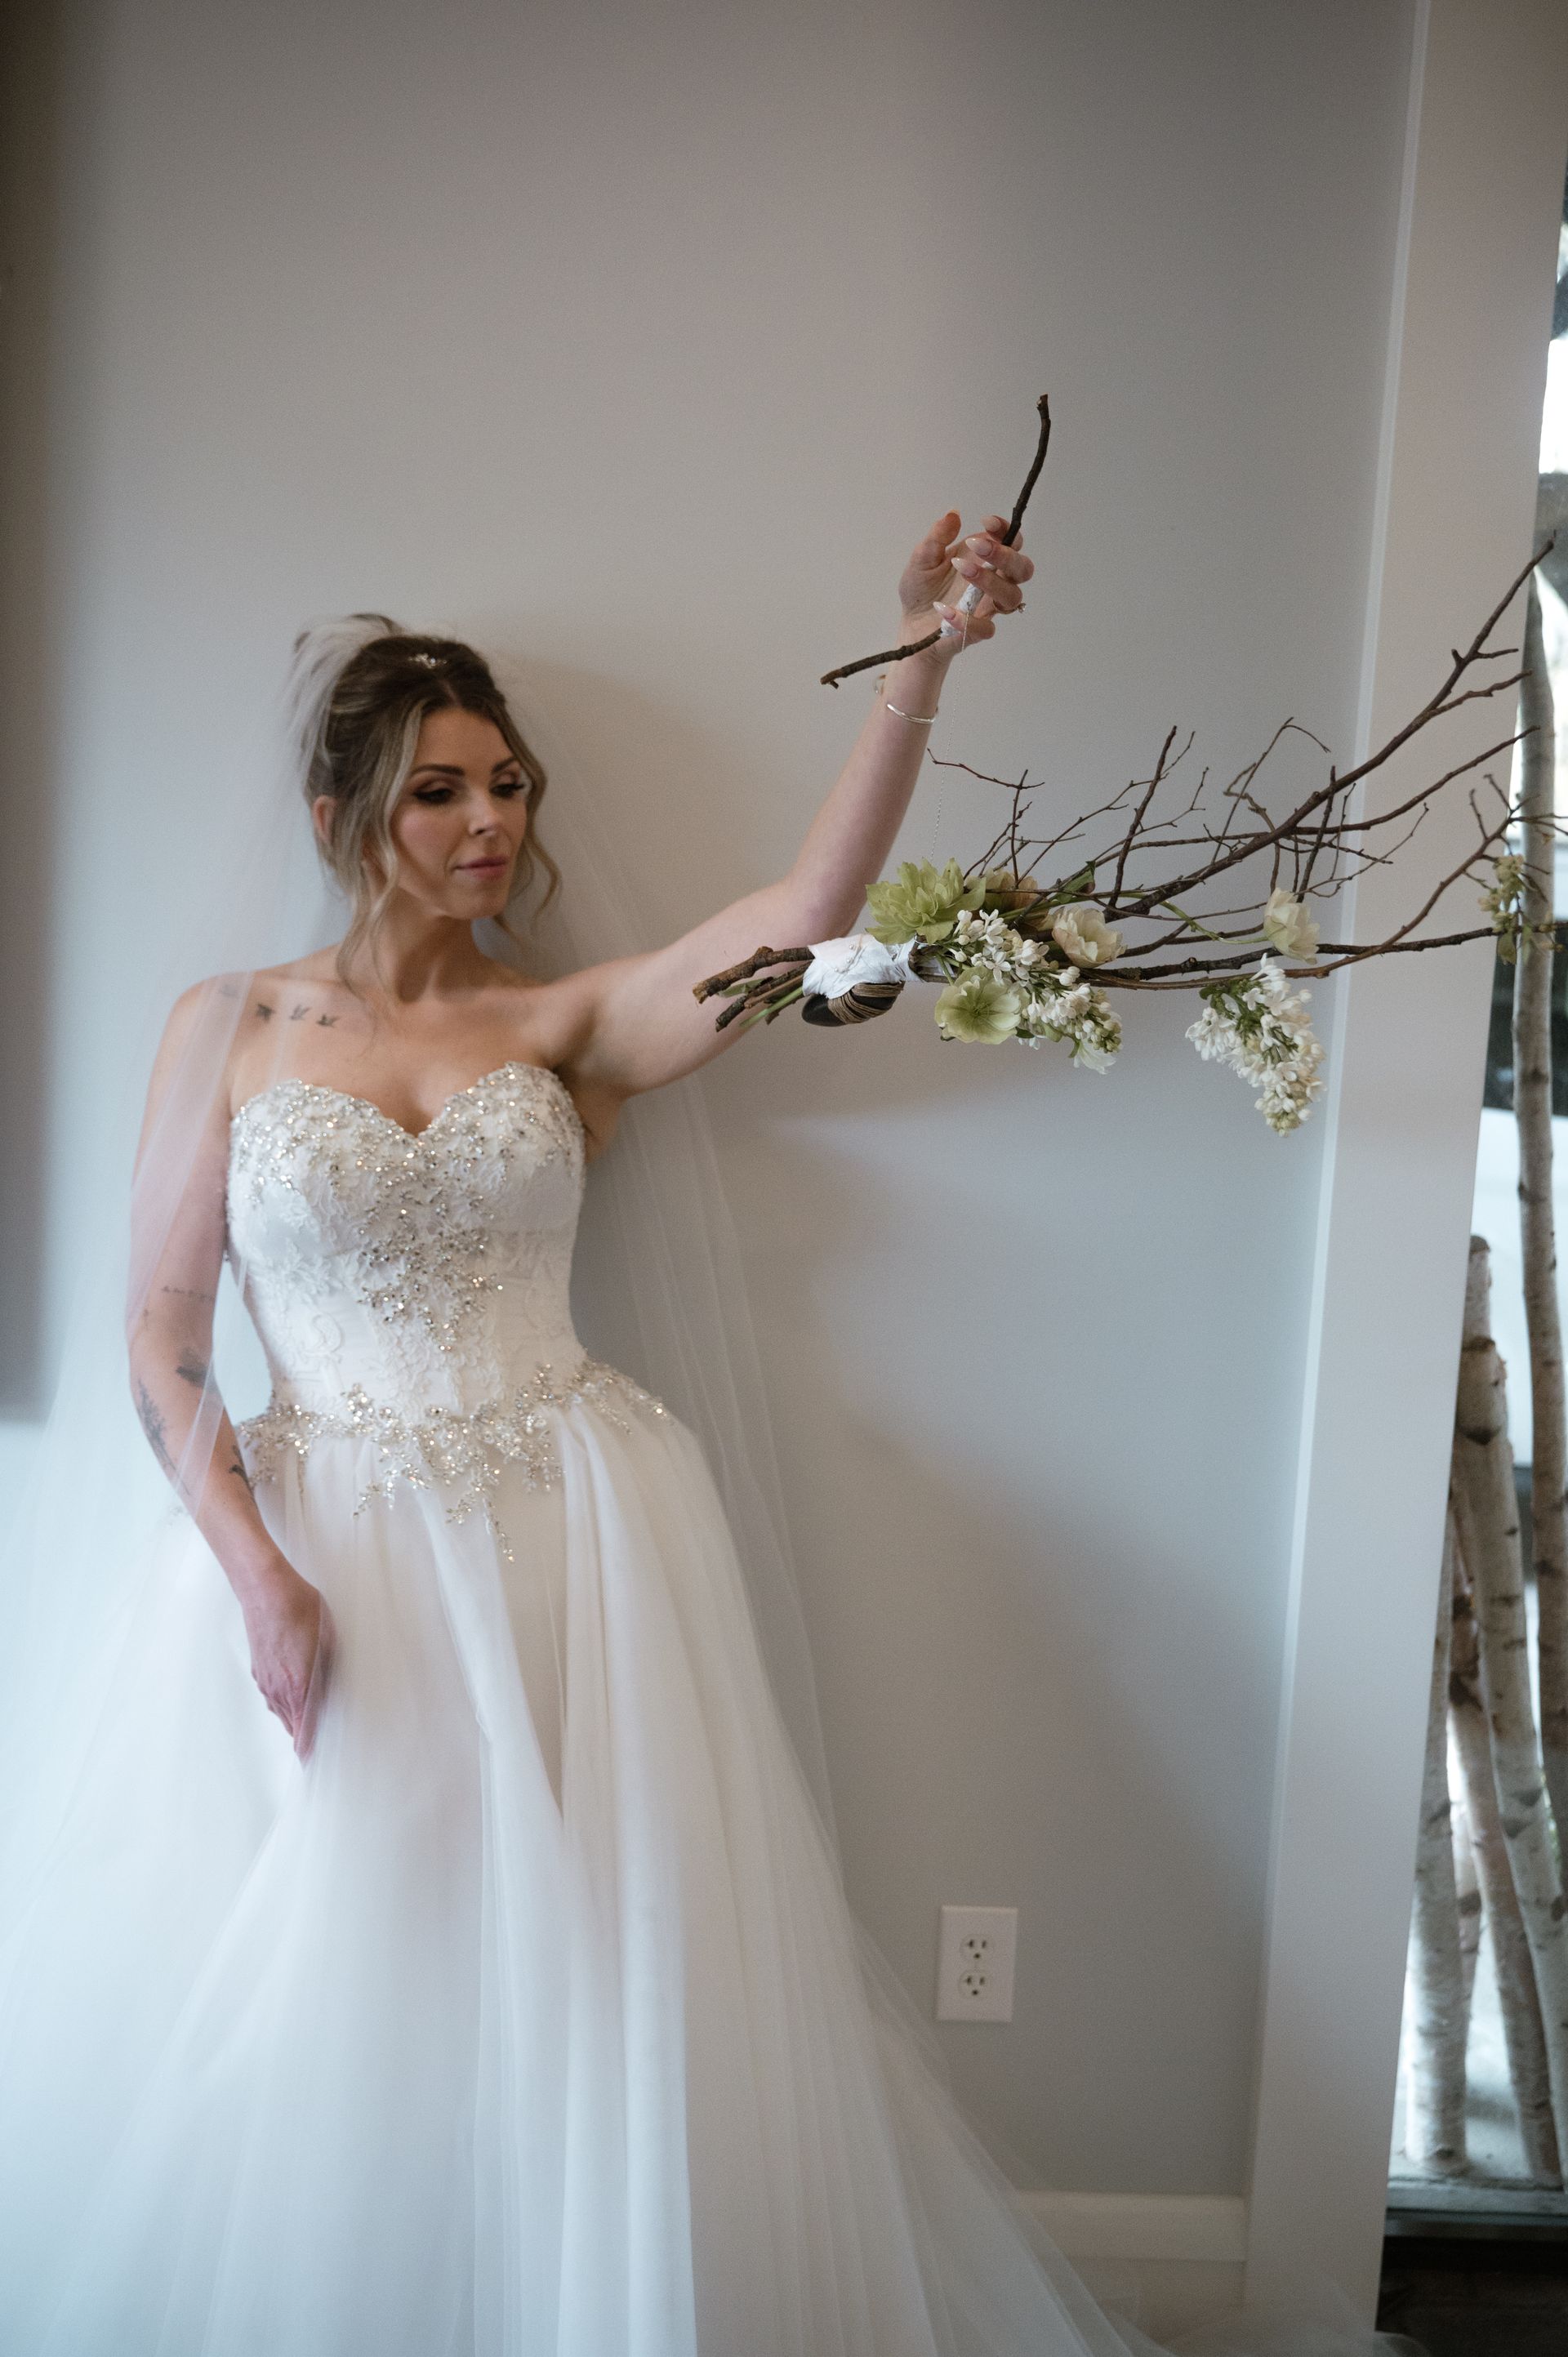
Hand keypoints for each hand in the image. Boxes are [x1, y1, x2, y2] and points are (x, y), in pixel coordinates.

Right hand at [241, 1565, 334, 1760]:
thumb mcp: (330, 1640)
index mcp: (300, 1686)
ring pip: (284, 1715)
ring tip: (318, 1714)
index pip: (305, 1736)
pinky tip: (301, 1688)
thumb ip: (333, 1674)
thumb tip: (338, 1695)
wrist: (265, 1589)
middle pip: (295, 1731)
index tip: (319, 1767)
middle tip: (328, 1740)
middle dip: (310, 1739)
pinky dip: (289, 1702)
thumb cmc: (300, 1609)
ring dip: (300, 1719)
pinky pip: (275, 1699)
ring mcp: (266, 1684)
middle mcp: (279, 1691)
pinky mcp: (259, 1673)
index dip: (312, 1755)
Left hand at [895, 509, 1032, 658]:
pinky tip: (945, 610)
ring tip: (961, 569)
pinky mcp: (978, 631)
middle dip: (1004, 554)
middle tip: (976, 546)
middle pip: (1022, 568)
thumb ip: (937, 537)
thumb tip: (953, 514)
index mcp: (985, 559)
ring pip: (1012, 596)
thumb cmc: (922, 590)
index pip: (1010, 541)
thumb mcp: (922, 558)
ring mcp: (989, 607)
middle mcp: (995, 581)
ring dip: (990, 581)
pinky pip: (986, 628)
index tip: (986, 522)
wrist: (911, 625)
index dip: (1006, 529)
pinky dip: (966, 619)